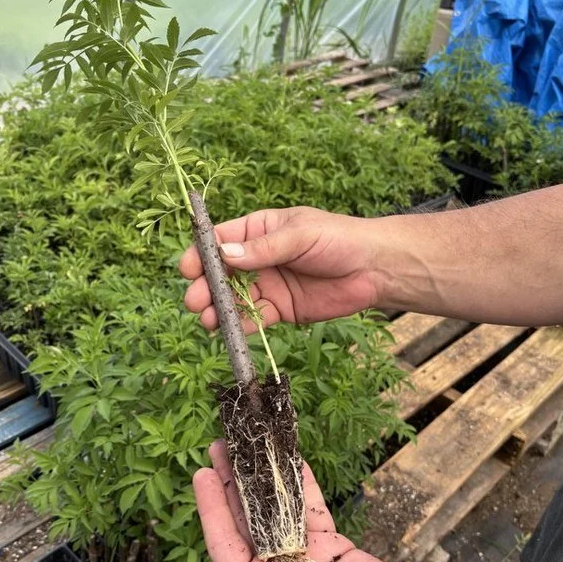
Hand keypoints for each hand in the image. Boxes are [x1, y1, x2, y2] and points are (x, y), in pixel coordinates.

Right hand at [179, 207, 379, 332]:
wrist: (374, 269)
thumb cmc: (338, 239)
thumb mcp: (300, 235)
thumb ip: (264, 248)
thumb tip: (223, 254)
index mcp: (259, 230)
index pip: (220, 240)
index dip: (201, 253)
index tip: (188, 268)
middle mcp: (258, 258)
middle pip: (221, 273)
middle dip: (206, 287)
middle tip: (194, 301)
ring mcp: (267, 284)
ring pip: (234, 299)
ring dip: (218, 310)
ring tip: (207, 321)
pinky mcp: (280, 309)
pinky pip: (254, 318)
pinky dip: (240, 326)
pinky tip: (229, 332)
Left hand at [193, 441, 423, 561]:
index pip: (225, 546)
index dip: (212, 509)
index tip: (202, 472)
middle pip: (246, 521)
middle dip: (232, 485)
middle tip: (220, 445)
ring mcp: (304, 560)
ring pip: (277, 511)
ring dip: (263, 480)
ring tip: (249, 446)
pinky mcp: (333, 549)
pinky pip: (310, 510)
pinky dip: (302, 485)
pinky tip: (293, 460)